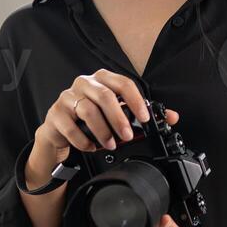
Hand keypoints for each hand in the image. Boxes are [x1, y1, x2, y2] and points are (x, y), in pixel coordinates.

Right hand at [32, 69, 178, 172]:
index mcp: (102, 79)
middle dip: (119, 119)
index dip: (135, 100)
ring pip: (88, 110)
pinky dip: (84, 140)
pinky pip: (70, 127)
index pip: (122, 82)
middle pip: (105, 96)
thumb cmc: (90, 119)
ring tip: (111, 144)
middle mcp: (84, 84)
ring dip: (103, 131)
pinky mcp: (55, 114)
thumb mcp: (116, 114)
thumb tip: (171, 116)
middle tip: (128, 136)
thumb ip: (142, 114)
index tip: (144, 118)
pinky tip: (91, 147)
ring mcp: (67, 97)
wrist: (59, 132)